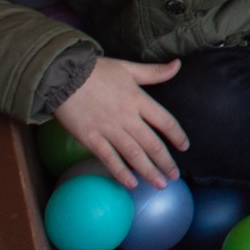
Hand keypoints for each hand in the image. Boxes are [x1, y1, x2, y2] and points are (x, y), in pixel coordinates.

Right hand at [53, 57, 187, 188]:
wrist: (64, 76)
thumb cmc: (97, 71)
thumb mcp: (129, 68)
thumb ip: (154, 72)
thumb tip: (178, 64)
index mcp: (139, 100)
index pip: (165, 121)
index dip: (177, 135)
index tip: (185, 147)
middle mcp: (128, 118)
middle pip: (152, 144)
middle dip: (165, 162)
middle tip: (175, 176)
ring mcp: (109, 130)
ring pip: (134, 155)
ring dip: (149, 171)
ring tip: (160, 184)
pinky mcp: (91, 139)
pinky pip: (109, 159)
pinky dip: (121, 172)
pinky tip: (131, 184)